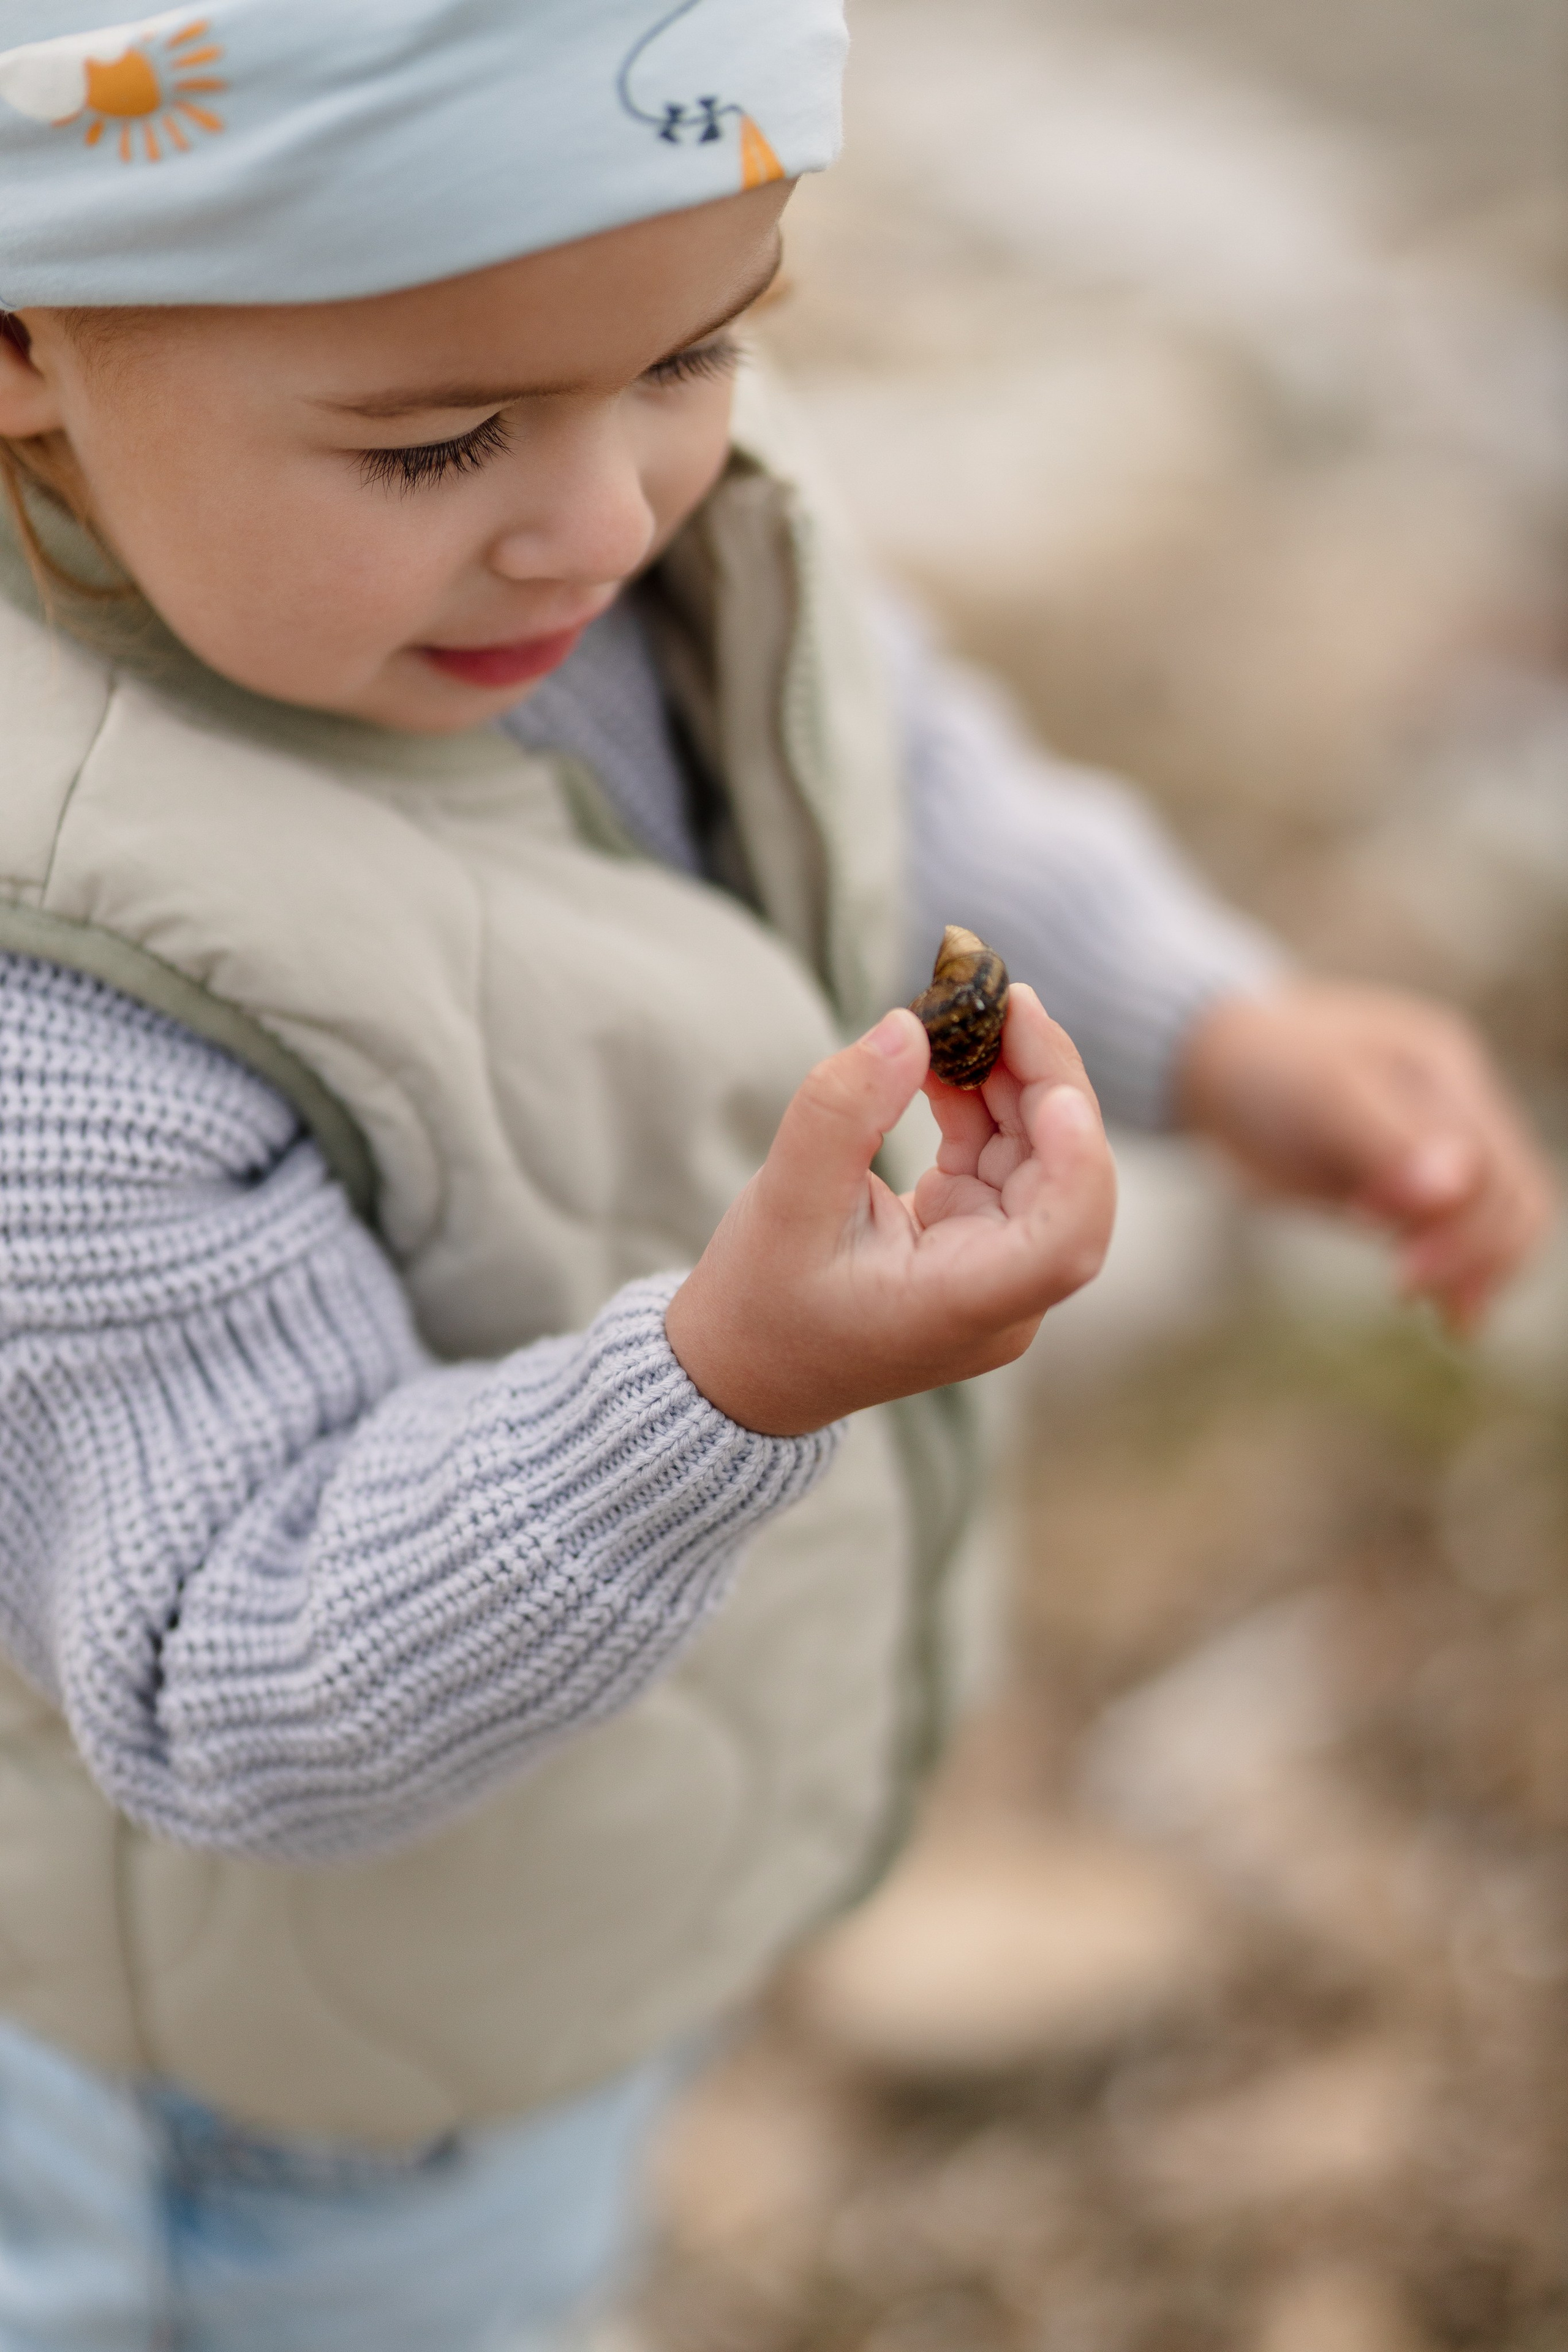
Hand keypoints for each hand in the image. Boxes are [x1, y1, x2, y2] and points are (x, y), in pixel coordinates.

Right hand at [665, 986, 1116, 1434]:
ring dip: (1016, 1080)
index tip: (1054, 1087)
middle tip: (1004, 997)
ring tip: (967, 1008)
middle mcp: (1003, 1293)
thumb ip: (843, 1111)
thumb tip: (910, 1025)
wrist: (744, 1367)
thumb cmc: (761, 1301)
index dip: (1078, 1160)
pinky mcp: (977, 1238)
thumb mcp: (784, 1201)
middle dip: (1046, 1081)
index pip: (1063, 1241)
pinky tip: (947, 1056)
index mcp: (965, 1304)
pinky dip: (984, 1102)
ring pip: (1042, 1158)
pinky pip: (1004, 1159)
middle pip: (1066, 1180)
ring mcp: (996, 1265)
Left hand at [1177, 981, 1557, 1331]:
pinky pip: (1454, 1236)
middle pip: (1509, 1195)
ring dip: (1482, 1271)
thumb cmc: (1267, 1067)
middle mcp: (1454, 1110)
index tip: (1403, 1265)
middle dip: (1474, 1252)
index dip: (1465, 1224)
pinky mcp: (1403, 1190)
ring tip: (1456, 1324)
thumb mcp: (1324, 1093)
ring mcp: (1433, 1151)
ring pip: (1496, 1220)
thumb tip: (1453, 1190)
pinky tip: (1453, 1321)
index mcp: (1447, 1070)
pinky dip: (1460, 1276)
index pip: (1495, 1163)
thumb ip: (1388, 1140)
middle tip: (1405, 1290)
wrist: (1217, 1070)